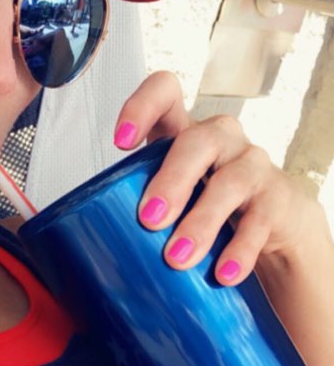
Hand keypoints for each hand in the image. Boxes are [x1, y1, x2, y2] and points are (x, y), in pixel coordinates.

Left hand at [113, 71, 321, 285]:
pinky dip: (239, 250)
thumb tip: (86, 251)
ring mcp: (254, 166)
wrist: (274, 225)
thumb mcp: (174, 196)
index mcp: (184, 132)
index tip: (121, 142)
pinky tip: (222, 274)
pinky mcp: (278, 200)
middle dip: (172, 181)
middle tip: (150, 219)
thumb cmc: (207, 204)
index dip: (142, 107)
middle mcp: (221, 139)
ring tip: (179, 257)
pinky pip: (260, 222)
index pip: (166, 92)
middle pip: (198, 141)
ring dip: (202, 221)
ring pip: (231, 182)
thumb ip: (139, 206)